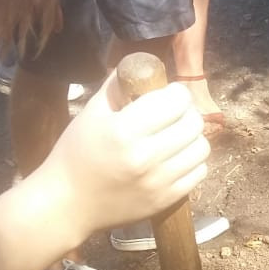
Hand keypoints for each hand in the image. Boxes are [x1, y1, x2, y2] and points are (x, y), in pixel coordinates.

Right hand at [43, 72, 209, 237]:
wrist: (67, 205)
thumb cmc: (75, 154)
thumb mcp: (90, 113)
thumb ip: (117, 86)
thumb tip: (141, 64)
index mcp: (124, 130)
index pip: (176, 100)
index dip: (176, 93)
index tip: (167, 95)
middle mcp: (145, 156)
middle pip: (193, 122)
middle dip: (186, 113)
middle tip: (172, 116)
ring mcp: (158, 182)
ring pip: (201, 148)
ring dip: (191, 138)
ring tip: (175, 137)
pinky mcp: (166, 200)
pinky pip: (199, 172)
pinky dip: (192, 162)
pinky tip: (175, 159)